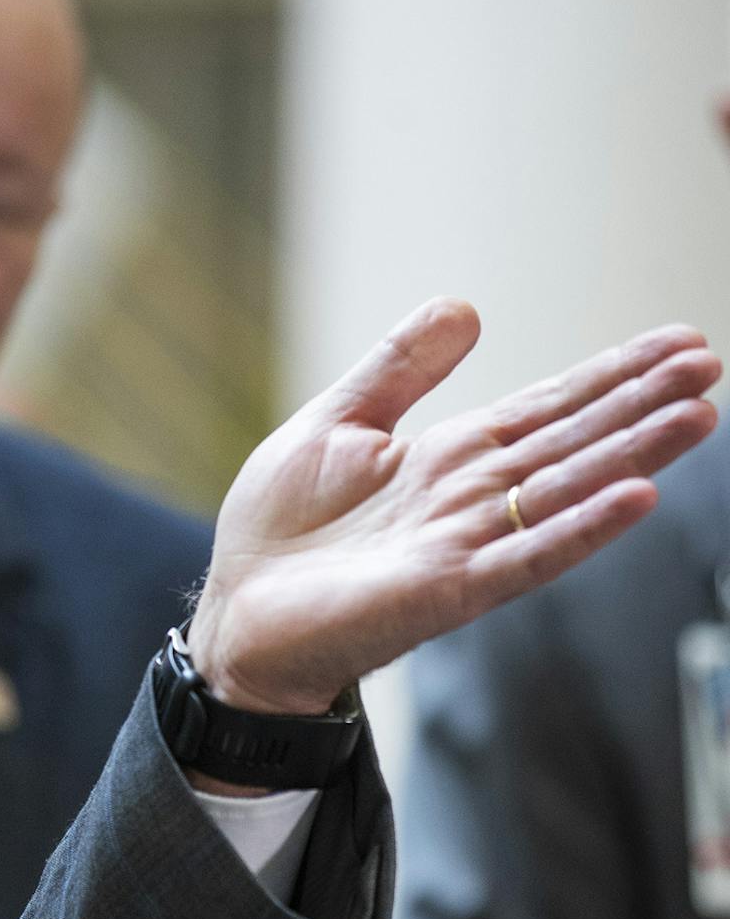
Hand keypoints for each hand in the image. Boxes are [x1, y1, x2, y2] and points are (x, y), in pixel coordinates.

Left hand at [189, 300, 719, 715]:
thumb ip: (399, 370)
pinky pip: (525, 557)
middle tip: (708, 364)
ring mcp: (465, 545)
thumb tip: (465, 307)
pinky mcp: (446, 590)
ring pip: (564, 492)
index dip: (610, 375)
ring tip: (697, 416)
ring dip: (631, 456)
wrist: (236, 612)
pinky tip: (634, 499)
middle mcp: (470, 498)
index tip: (679, 342)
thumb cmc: (280, 529)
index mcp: (447, 457)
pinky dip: (578, 529)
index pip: (546, 407)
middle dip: (640, 403)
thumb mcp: (335, 423)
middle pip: (571, 442)